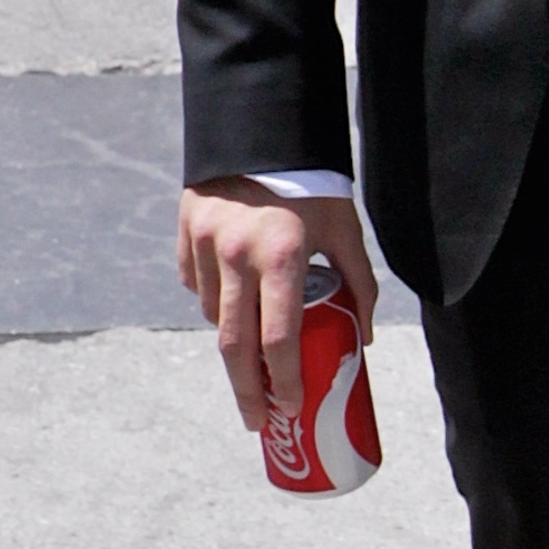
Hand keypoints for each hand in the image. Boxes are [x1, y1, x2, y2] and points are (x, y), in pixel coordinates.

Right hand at [176, 180, 378, 431]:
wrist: (264, 128)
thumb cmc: (315, 185)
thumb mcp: (345, 231)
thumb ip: (358, 283)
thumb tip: (362, 339)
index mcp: (284, 256)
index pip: (278, 339)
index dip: (284, 381)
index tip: (290, 407)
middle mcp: (238, 254)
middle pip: (235, 346)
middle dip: (246, 391)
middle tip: (258, 421)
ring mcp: (205, 244)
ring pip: (215, 316)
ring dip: (234, 342)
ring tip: (255, 355)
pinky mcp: (186, 233)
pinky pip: (197, 286)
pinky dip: (215, 303)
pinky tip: (235, 303)